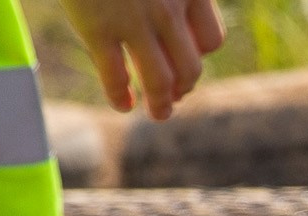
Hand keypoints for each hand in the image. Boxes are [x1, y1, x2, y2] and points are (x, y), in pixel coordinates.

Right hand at [62, 0, 224, 119]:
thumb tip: (167, 14)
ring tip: (158, 113)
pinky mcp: (97, 29)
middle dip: (184, 88)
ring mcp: (133, 21)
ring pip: (160, 81)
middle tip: (175, 98)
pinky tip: (121, 104)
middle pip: (190, 67)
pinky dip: (119, 96)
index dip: (200, 57)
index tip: (187, 65)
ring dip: (161, 104)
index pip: (210, 40)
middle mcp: (167, 9)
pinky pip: (115, 76)